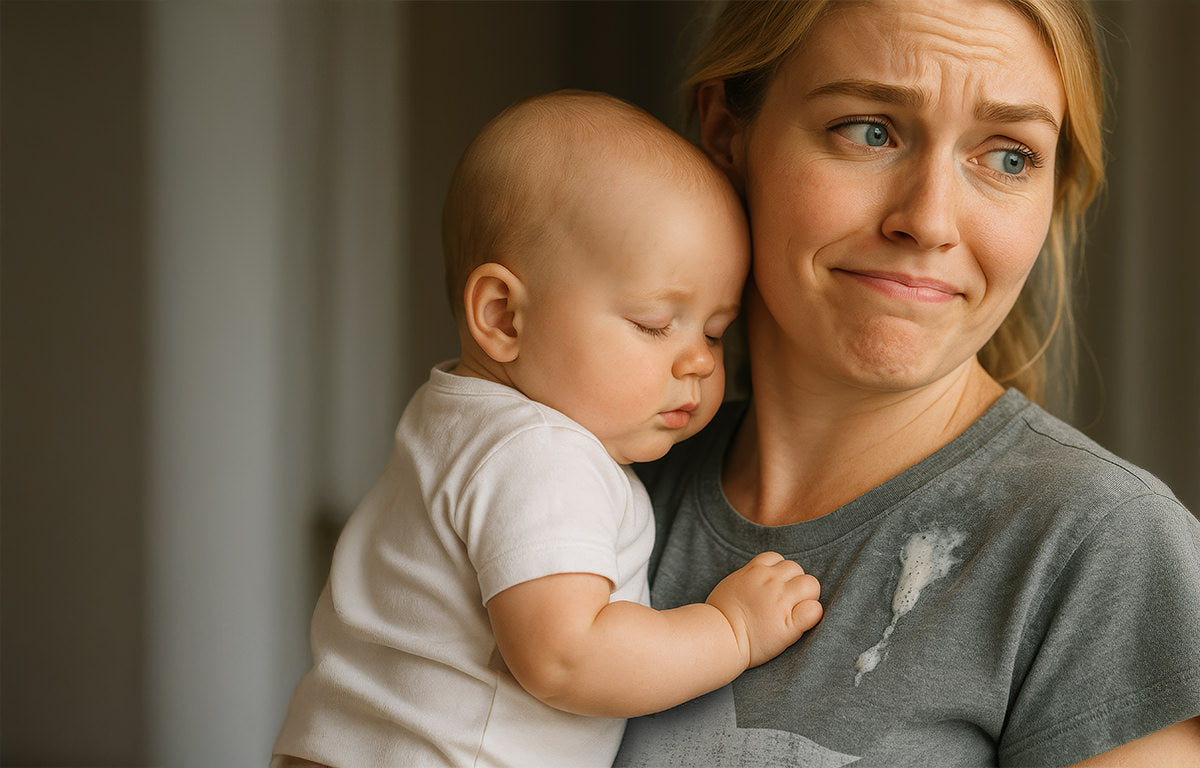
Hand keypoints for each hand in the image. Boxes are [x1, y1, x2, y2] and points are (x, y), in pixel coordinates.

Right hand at [705, 551, 822, 668]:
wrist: (718, 638)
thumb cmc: (719, 615)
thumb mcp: (731, 584)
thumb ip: (747, 577)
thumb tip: (756, 578)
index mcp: (755, 570)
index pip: (778, 558)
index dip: (779, 572)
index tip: (774, 586)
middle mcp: (770, 581)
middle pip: (796, 568)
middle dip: (794, 583)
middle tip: (785, 601)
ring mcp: (781, 601)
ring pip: (811, 584)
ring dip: (807, 596)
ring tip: (795, 610)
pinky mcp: (790, 624)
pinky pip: (814, 610)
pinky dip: (812, 615)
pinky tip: (802, 622)